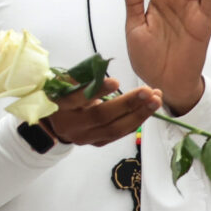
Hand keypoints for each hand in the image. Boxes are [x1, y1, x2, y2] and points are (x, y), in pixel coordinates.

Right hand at [43, 76, 161, 148]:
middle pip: (102, 116)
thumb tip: (103, 67)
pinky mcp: (98, 143)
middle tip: (148, 91)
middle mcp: (72, 125)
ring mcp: (86, 137)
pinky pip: (120, 134)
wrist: (55, 122)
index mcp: (61, 106)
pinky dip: (135, 121)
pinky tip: (148, 109)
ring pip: (115, 129)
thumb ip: (82, 78)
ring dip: (139, 115)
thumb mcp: (64, 83)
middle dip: (128, 104)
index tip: (116, 81)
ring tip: (156, 100)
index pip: (79, 99)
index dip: (98, 91)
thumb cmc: (62, 95)